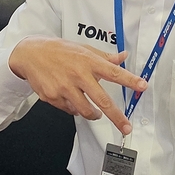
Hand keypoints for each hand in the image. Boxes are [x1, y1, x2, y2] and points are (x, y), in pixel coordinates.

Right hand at [8, 36, 146, 134]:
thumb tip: (123, 56)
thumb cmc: (59, 50)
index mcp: (88, 61)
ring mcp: (65, 88)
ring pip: (85, 110)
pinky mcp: (53, 97)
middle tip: (126, 126)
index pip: (114, 72)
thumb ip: (104, 57)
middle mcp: (78, 75)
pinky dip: (74, 108)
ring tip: (96, 113)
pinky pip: (70, 110)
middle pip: (102, 100)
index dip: (129, 80)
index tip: (142, 86)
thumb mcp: (84, 49)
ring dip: (94, 115)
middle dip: (116, 116)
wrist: (31, 54)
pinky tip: (72, 100)